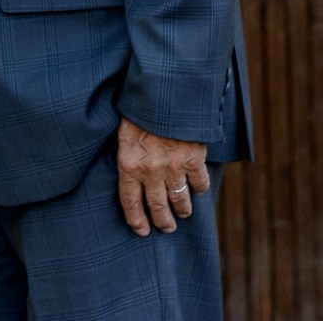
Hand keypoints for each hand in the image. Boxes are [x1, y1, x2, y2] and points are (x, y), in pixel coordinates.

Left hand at [116, 116, 209, 236]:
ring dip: (182, 210)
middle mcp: (150, 171)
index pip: (130, 201)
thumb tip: (130, 174)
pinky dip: (199, 189)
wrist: (164, 91)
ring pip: (180, 200)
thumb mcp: (123, 133)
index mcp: (128, 164)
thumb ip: (128, 156)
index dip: (136, 219)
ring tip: (183, 213)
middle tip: (167, 228)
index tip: (142, 231)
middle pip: (157, 207)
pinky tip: (197, 189)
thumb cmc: (139, 109)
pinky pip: (199, 184)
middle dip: (163, 222)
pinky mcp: (194, 159)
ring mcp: (174, 167)